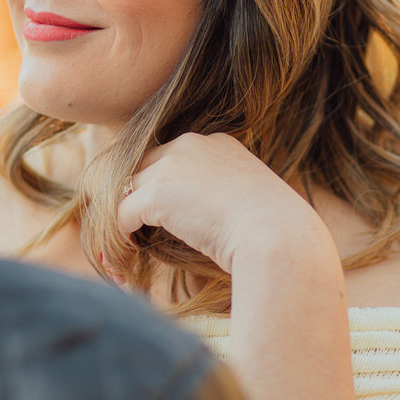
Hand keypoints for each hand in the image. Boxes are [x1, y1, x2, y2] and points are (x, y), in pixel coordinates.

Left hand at [116, 133, 323, 273]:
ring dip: (124, 218)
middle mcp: (191, 144)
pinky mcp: (158, 192)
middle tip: (133, 232)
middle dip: (137, 198)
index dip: (164, 187)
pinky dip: (120, 236)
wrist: (279, 238)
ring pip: (128, 189)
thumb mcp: (250, 200)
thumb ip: (220, 196)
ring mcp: (173, 165)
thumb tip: (195, 218)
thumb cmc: (274, 232)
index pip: (173, 157)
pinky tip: (129, 256)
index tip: (163, 216)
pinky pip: (122, 212)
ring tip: (126, 250)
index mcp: (217, 142)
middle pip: (144, 167)